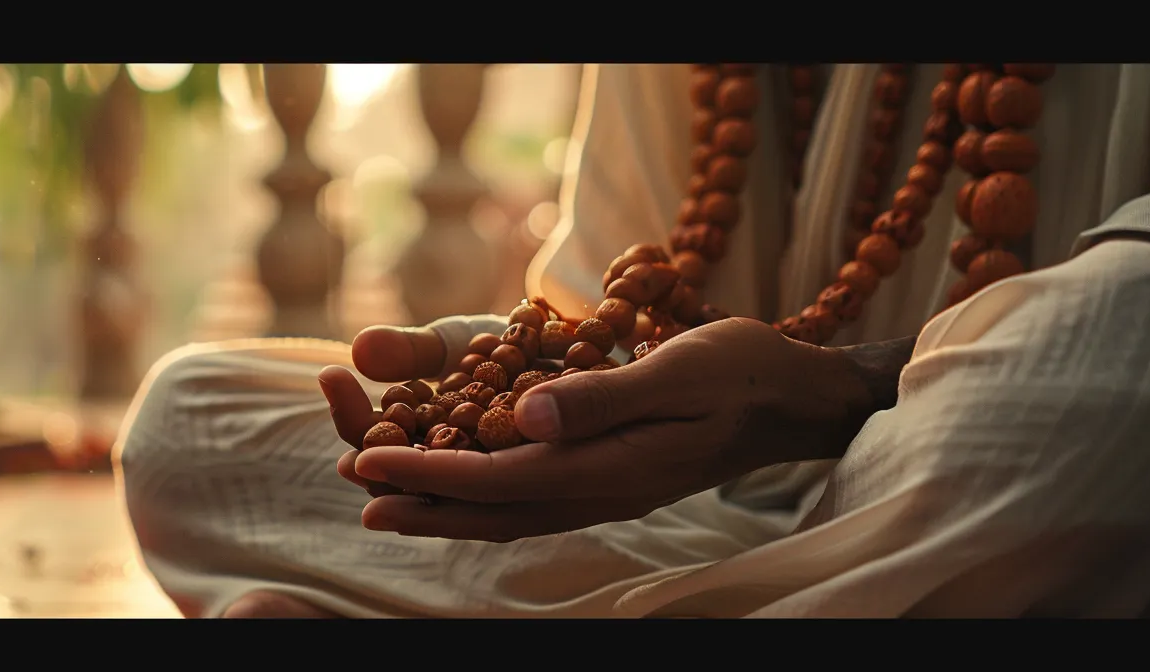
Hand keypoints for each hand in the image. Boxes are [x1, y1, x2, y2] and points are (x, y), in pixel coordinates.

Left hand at [347, 317, 874, 541]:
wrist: (794, 399)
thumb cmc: (742, 372)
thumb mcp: (679, 369)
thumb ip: (603, 396)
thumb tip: (527, 415)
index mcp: (614, 468)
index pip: (501, 479)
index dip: (431, 470)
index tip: (371, 457)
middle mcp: (603, 492)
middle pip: (493, 510)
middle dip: (421, 499)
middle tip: (355, 486)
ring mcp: (608, 492)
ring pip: (508, 513)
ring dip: (444, 506)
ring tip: (385, 497)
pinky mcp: (611, 480)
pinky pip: (531, 502)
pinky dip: (482, 498)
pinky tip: (457, 489)